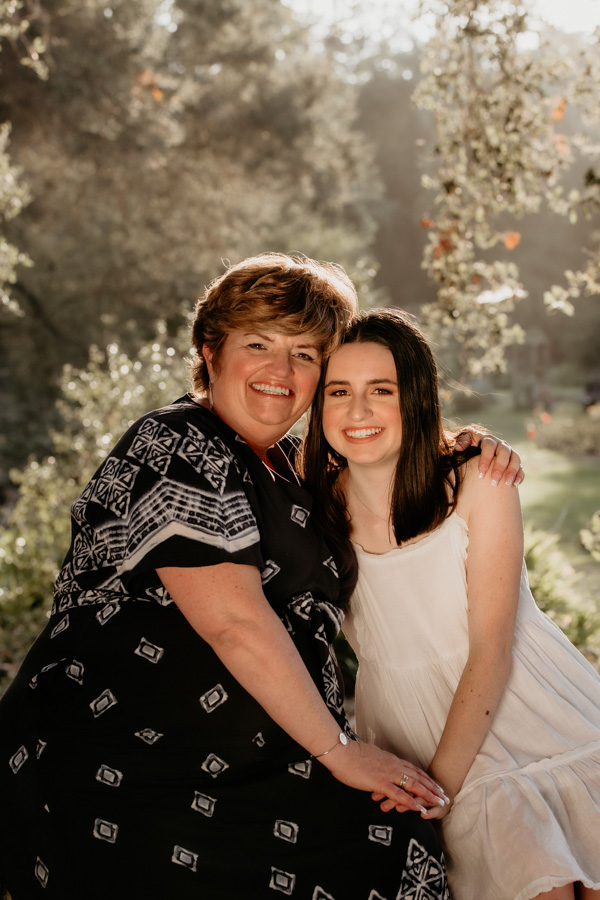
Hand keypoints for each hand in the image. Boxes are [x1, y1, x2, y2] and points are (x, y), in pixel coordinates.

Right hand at [320, 740, 449, 813]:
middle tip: (444, 796)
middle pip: (418, 777)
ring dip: (428, 795)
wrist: (341, 753)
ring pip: (414, 785)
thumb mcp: (369, 758)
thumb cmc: (351, 755)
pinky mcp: (380, 783)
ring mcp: (388, 774)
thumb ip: (378, 765)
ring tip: (439, 803)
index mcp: (391, 760)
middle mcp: (393, 766)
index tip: (435, 785)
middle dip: (432, 787)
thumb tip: (379, 771)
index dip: (426, 778)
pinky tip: (420, 809)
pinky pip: (400, 794)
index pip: (413, 769)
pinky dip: (411, 802)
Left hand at [454, 428, 523, 486]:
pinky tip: (515, 484)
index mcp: (487, 439)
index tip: (480, 473)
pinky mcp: (514, 462)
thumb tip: (458, 448)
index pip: (489, 445)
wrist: (475, 452)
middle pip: (504, 452)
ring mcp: (509, 453)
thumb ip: (460, 442)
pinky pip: (521, 467)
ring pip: (515, 459)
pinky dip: (519, 475)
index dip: (486, 458)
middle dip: (499, 467)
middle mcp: (500, 444)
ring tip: (507, 483)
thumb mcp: (461, 443)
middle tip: (494, 481)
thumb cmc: (467, 448)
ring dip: (512, 471)